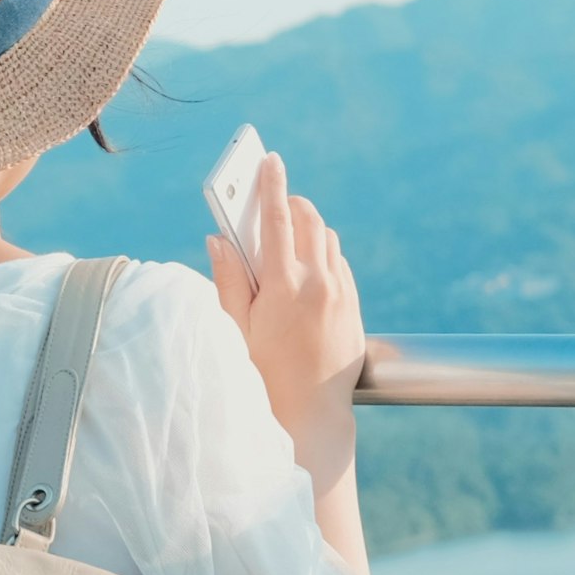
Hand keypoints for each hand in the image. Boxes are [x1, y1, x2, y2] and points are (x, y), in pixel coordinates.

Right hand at [207, 153, 365, 452]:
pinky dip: (323, 253)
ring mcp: (341, 294)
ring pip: (328, 238)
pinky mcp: (354, 306)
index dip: (270, 185)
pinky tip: (305, 267)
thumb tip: (219, 239)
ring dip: (307, 227)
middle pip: (308, 220)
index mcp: (283, 286)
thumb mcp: (235, 327)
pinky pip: (339, 262)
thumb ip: (228, 278)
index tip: (269, 160)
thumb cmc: (262, 372)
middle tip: (273, 201)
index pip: (276, 220)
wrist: (311, 413)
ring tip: (285, 234)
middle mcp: (318, 284)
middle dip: (291, 203)